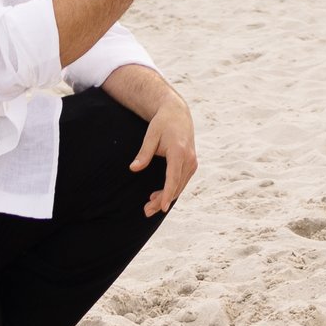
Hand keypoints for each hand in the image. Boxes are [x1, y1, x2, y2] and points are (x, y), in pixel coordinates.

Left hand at [130, 92, 198, 214]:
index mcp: (179, 152)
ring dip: (166, 197)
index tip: (162, 208)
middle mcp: (189, 159)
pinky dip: (172, 190)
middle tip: (146, 211)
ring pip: (179, 186)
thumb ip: (143, 153)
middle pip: (176, 186)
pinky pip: (182, 181)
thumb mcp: (151, 135)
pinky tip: (160, 195)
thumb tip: (133, 168)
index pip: (173, 178)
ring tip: (149, 206)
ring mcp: (192, 162)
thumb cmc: (162, 123)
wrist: (178, 113)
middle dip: (162, 201)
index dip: (167, 194)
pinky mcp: (192, 164)